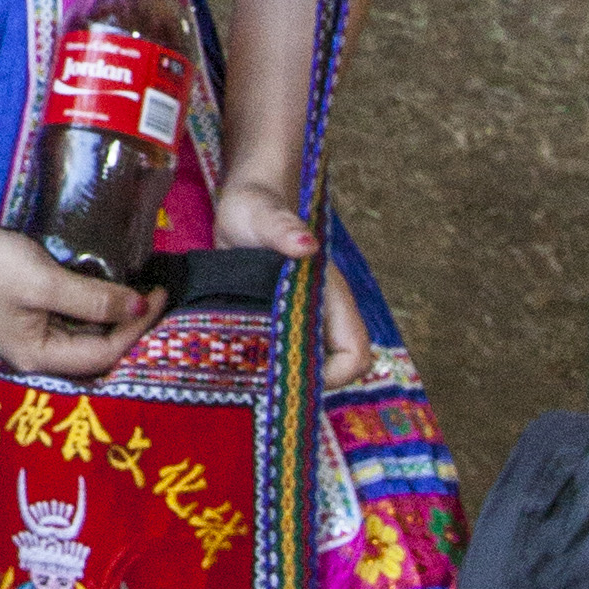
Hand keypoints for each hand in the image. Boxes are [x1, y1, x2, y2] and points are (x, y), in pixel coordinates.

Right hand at [0, 210, 158, 379]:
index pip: (102, 353)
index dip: (136, 327)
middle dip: (128, 325)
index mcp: (36, 357)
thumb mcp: (45, 281)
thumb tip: (141, 307)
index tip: (159, 294)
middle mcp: (33, 354)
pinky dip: (91, 306)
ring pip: (83, 334)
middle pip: (94, 349)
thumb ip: (93, 299)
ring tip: (137, 290)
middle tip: (155, 293)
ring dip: (112, 316)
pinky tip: (105, 288)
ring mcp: (27, 333)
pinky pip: (68, 318)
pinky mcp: (24, 312)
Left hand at [213, 175, 375, 384]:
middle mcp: (320, 314)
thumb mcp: (265, 216)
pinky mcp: (274, 322)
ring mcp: (299, 320)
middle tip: (258, 385)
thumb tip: (305, 245)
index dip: (334, 376)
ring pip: (305, 366)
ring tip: (242, 379)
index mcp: (330, 297)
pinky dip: (263, 366)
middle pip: (332, 369)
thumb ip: (283, 228)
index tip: (291, 376)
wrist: (243, 203)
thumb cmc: (259, 206)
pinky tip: (232, 365)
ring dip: (280, 377)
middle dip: (301, 384)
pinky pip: (280, 356)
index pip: (355, 355)